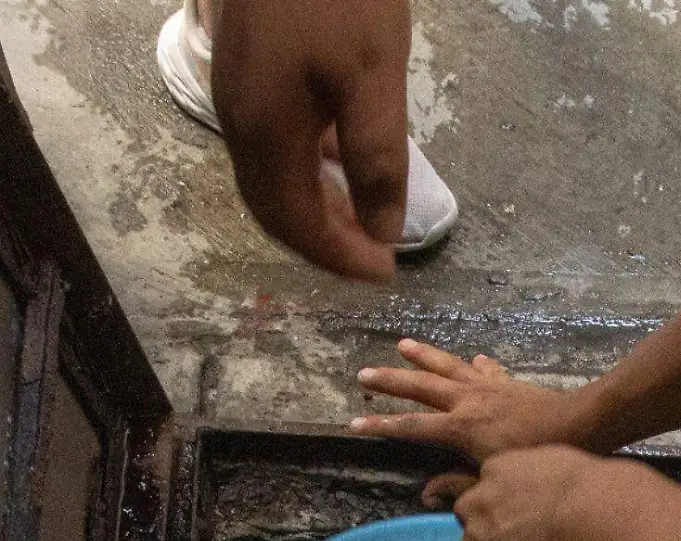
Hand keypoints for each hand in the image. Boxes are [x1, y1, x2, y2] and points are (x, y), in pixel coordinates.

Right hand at [213, 0, 410, 280]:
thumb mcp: (374, 81)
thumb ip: (376, 161)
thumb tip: (380, 231)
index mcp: (267, 134)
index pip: (294, 223)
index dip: (337, 257)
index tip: (384, 276)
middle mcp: (242, 122)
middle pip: (275, 206)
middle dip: (325, 240)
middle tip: (376, 257)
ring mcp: (241, 94)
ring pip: (273, 175)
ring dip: (317, 206)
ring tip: (366, 220)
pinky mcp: (252, 70)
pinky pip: (275, 142)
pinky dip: (310, 168)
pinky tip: (344, 161)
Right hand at [355, 339, 596, 498]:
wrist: (578, 426)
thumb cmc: (536, 457)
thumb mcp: (495, 476)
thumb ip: (459, 485)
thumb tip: (425, 495)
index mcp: (459, 428)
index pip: (411, 427)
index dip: (381, 427)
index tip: (354, 423)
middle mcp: (467, 401)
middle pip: (421, 387)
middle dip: (391, 380)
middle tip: (363, 373)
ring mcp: (489, 387)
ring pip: (449, 367)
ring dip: (426, 357)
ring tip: (403, 344)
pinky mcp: (510, 383)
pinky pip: (489, 371)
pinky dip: (479, 365)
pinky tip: (475, 358)